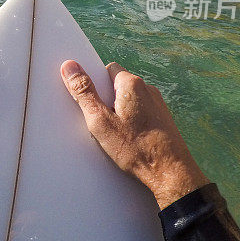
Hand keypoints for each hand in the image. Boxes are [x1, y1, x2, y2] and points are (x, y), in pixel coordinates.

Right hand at [60, 60, 207, 208]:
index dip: (95, 83)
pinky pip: (139, 112)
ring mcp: (157, 104)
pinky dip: (130, 121)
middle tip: (100, 121)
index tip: (90, 101)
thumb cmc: (136, 149)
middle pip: (117, 85)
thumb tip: (70, 67)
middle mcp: (147, 89)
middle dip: (105, 100)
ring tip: (114, 134)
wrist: (170, 173)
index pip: (107, 70)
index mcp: (131, 84)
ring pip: (128, 100)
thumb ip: (84, 92)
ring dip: (118, 112)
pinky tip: (127, 139)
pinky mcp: (162, 118)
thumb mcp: (100, 121)